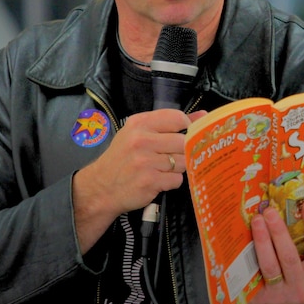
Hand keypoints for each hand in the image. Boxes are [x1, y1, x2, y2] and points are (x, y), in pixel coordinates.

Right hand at [72, 109, 205, 251]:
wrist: (101, 188)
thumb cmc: (122, 158)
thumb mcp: (138, 134)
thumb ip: (169, 123)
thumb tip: (202, 116)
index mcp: (139, 123)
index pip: (176, 117)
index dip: (186, 126)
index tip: (183, 134)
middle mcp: (142, 140)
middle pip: (183, 141)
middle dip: (182, 151)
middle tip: (172, 156)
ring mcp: (145, 161)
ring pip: (182, 161)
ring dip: (178, 167)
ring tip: (163, 169)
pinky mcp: (150, 181)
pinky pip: (177, 179)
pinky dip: (172, 182)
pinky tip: (159, 180)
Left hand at [247, 199, 303, 303]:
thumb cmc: (299, 278)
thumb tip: (293, 206)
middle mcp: (301, 289)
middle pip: (289, 257)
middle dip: (278, 232)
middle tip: (270, 211)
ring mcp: (279, 296)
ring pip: (269, 266)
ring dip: (261, 241)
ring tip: (256, 221)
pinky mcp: (260, 299)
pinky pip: (252, 275)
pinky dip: (246, 256)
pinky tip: (240, 240)